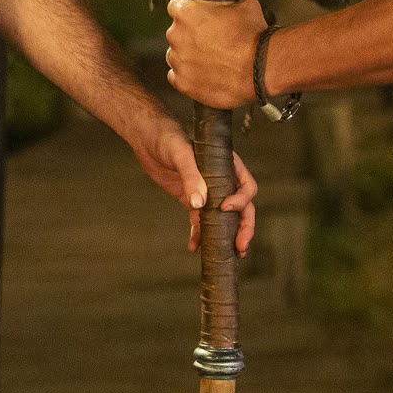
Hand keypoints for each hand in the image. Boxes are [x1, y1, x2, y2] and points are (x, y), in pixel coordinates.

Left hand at [130, 111, 258, 254]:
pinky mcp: (192, 199)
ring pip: (224, 218)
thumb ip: (191, 176)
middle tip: (240, 246)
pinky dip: (200, 234)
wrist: (147, 138)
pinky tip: (194, 247)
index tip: (225, 208)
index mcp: (227, 164)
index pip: (245, 186)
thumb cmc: (167, 137)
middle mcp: (221, 179)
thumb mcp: (180, 154)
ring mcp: (208, 191)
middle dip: (244, 227)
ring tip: (228, 254)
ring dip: (227, 236)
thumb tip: (199, 204)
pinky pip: (201, 221)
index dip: (241, 201)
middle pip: (242, 207)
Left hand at [163, 0, 266, 109]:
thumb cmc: (253, 36)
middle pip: (177, 32)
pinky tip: (206, 74)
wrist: (261, 69)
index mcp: (186, 11)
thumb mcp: (244, 4)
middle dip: (190, 35)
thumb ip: (227, 1)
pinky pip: (179, 77)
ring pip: (177, 55)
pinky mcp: (183, 82)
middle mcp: (176, 35)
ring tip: (211, 59)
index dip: (190, 12)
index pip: (176, 6)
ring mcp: (178, 60)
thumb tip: (227, 2)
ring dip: (189, 56)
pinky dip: (189, 76)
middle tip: (211, 40)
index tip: (199, 17)